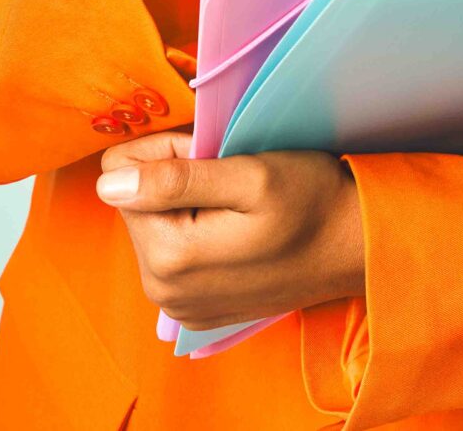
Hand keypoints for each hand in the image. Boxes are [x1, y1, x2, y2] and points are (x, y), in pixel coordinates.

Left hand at [97, 128, 364, 328]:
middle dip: (173, 180)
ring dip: (186, 204)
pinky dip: (196, 231)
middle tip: (228, 177)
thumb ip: (175, 179)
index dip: (166, 154)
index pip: (123, 178)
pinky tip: (235, 229)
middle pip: (135, 205)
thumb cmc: (311, 203)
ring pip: (153, 226)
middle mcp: (164, 291)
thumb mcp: (250, 176)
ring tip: (236, 204)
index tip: (211, 156)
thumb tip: (107, 184)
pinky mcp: (194, 308)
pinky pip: (172, 253)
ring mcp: (178, 306)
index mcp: (170, 258)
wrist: (355, 248)